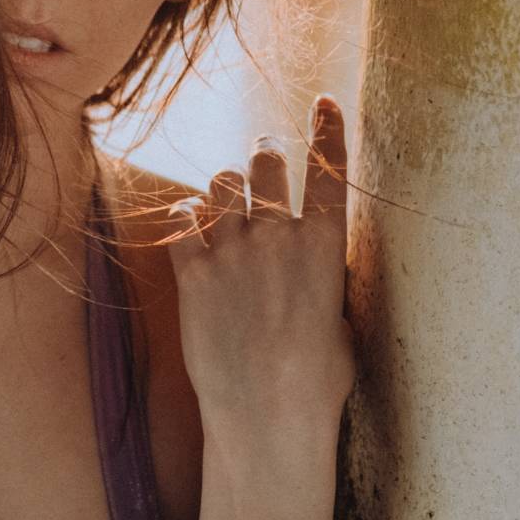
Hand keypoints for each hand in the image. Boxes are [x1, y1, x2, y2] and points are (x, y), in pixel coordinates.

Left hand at [166, 96, 354, 441]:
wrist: (266, 417)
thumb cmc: (317, 382)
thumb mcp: (339, 319)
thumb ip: (322, 276)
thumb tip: (314, 263)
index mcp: (325, 246)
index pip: (330, 169)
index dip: (328, 129)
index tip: (324, 102)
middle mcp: (277, 236)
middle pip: (265, 162)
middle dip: (264, 156)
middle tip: (263, 161)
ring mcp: (231, 252)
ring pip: (221, 183)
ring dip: (225, 188)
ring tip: (228, 207)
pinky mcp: (192, 275)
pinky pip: (180, 221)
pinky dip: (185, 219)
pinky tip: (190, 229)